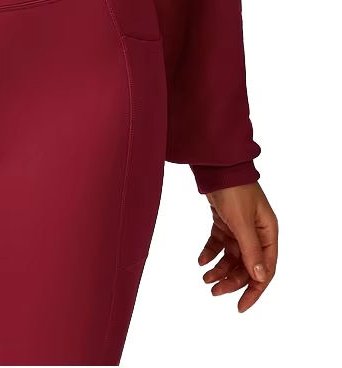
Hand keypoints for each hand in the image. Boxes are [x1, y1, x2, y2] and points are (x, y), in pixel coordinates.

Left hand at [197, 181, 277, 311]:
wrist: (216, 163)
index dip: (253, 290)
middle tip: (213, 290)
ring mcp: (240, 227)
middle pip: (247, 265)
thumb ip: (250, 250)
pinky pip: (219, 242)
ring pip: (232, 256)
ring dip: (220, 268)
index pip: (265, 270)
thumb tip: (258, 278)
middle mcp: (257, 233)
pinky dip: (211, 252)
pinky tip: (201, 260)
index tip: (239, 305)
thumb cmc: (233, 189)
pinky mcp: (225, 220)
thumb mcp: (242, 222)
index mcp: (268, 234)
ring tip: (204, 278)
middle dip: (231, 280)